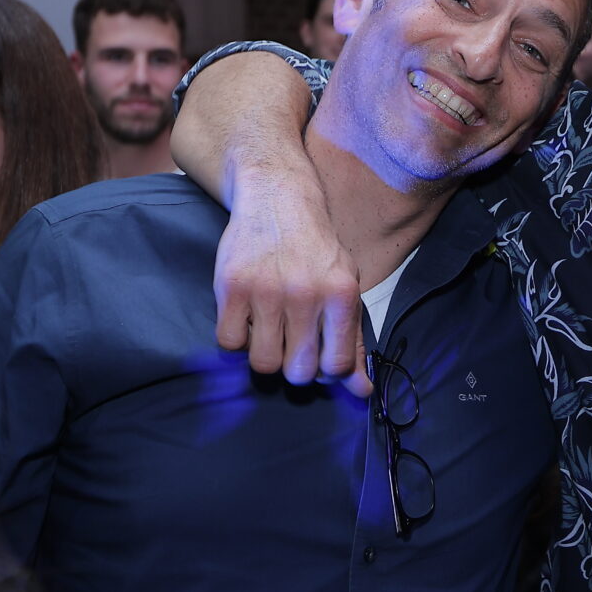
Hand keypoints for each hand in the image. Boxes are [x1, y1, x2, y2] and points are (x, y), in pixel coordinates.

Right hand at [215, 165, 370, 395]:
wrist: (278, 199)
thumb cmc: (316, 252)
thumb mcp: (345, 288)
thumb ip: (352, 341)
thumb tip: (362, 393)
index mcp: (342, 295)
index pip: (337, 366)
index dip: (326, 371)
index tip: (318, 356)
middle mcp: (306, 294)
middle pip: (298, 371)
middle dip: (295, 367)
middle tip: (291, 344)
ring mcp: (267, 290)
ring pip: (263, 363)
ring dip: (266, 355)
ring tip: (269, 330)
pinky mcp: (232, 286)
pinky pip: (229, 343)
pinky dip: (236, 340)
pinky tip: (247, 319)